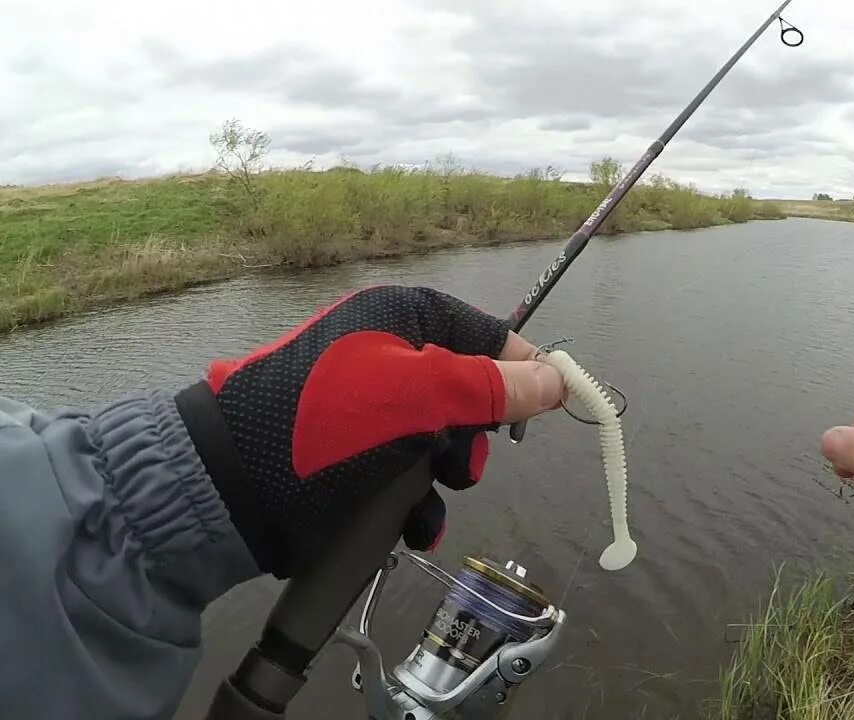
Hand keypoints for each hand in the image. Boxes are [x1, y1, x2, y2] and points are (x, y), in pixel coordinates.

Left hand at [174, 285, 565, 577]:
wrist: (230, 491)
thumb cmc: (327, 428)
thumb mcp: (419, 398)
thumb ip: (493, 388)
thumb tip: (558, 378)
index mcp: (401, 319)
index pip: (488, 334)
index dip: (523, 370)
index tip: (552, 407)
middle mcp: (388, 358)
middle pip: (471, 396)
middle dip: (473, 439)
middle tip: (459, 463)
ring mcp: (370, 413)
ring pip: (444, 445)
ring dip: (444, 480)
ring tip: (420, 500)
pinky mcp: (355, 460)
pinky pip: (410, 477)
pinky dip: (416, 504)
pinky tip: (407, 523)